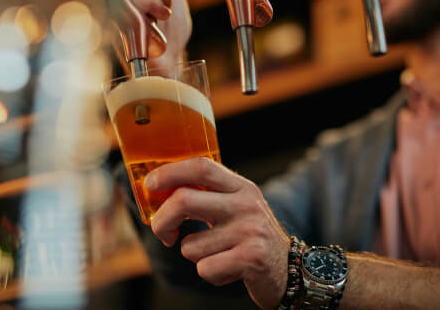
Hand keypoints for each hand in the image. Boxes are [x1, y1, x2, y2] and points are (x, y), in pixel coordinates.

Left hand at [144, 157, 289, 309]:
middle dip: (162, 220)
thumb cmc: (251, 236)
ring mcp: (250, 231)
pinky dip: (210, 273)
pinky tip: (228, 269)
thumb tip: (159, 191)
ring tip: (218, 254)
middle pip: (184, 200)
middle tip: (163, 233)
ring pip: (190, 245)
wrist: (290, 270)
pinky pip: (205, 268)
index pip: (201, 167)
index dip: (170, 172)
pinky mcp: (251, 258)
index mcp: (241, 187)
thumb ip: (207, 195)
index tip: (150, 185)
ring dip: (195, 255)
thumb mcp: (236, 206)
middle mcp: (246, 204)